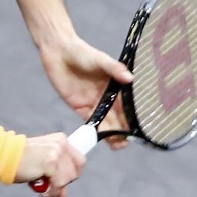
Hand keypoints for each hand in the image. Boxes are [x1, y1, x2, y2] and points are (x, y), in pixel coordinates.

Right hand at [16, 132, 85, 196]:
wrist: (4, 155)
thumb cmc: (20, 159)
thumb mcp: (42, 162)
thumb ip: (55, 173)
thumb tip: (63, 194)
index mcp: (61, 140)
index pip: (79, 160)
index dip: (73, 173)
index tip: (63, 181)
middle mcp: (61, 145)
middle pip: (76, 172)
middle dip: (65, 183)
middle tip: (52, 188)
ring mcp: (56, 153)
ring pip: (68, 180)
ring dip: (56, 189)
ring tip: (43, 190)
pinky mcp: (51, 163)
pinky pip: (58, 185)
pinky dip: (51, 192)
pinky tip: (41, 192)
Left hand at [40, 35, 133, 149]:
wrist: (58, 51)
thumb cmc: (81, 52)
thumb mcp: (100, 59)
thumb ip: (114, 69)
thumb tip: (130, 79)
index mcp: (115, 85)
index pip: (126, 104)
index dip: (132, 116)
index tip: (137, 128)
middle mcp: (106, 96)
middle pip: (117, 116)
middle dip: (122, 129)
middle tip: (127, 142)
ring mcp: (93, 102)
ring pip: (105, 122)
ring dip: (111, 134)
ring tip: (118, 145)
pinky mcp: (79, 106)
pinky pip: (89, 121)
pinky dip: (95, 131)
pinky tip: (101, 140)